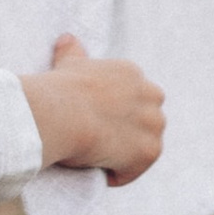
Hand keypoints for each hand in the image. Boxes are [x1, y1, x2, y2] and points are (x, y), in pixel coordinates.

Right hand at [21, 34, 164, 182]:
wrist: (61, 113)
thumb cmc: (60, 89)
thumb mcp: (68, 63)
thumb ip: (73, 52)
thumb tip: (67, 39)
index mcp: (133, 74)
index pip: (135, 98)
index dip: (115, 115)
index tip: (94, 123)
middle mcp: (151, 94)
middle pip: (147, 121)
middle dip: (128, 134)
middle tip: (97, 144)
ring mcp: (153, 123)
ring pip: (143, 147)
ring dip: (123, 157)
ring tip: (96, 159)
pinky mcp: (149, 150)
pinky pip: (134, 169)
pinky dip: (117, 175)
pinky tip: (97, 171)